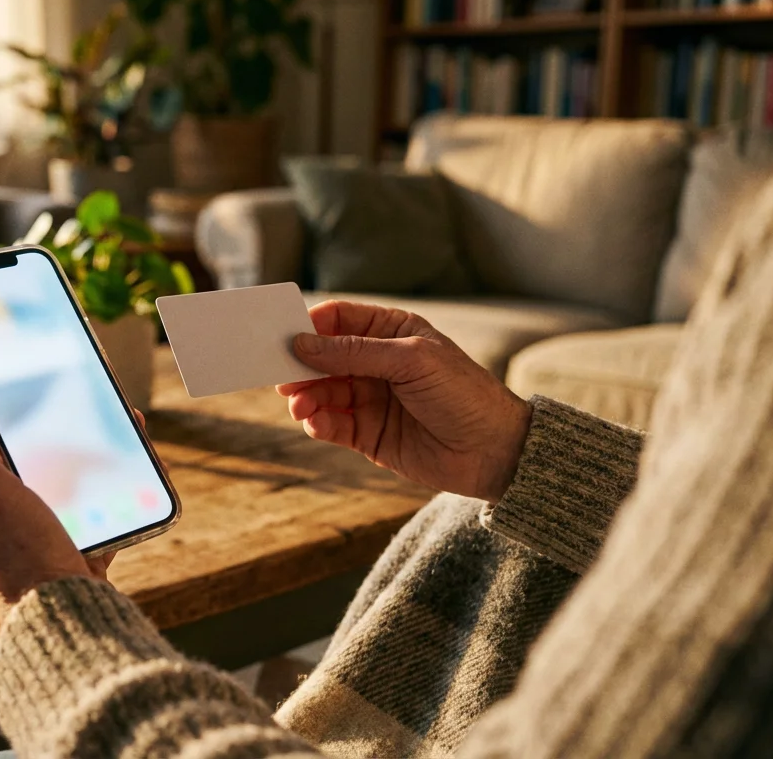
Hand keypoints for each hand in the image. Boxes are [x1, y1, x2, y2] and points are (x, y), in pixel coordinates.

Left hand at [0, 392, 114, 626]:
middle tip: (77, 415)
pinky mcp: (69, 560)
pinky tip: (133, 478)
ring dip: (89, 466)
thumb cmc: (19, 559)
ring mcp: (32, 548)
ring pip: (62, 493)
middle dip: (51, 442)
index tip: (19, 397)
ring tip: (116, 437)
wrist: (68, 624)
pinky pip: (92, 521)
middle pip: (20, 472)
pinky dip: (111, 499)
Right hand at [278, 300, 531, 501]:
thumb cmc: (463, 394)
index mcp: (391, 332)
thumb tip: (302, 343)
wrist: (494, 452)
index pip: (338, 319)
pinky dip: (317, 423)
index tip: (284, 336)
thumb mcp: (411, 360)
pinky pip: (331, 424)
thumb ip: (355, 352)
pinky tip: (314, 422)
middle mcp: (377, 362)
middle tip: (278, 375)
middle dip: (300, 365)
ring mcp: (370, 398)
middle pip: (322, 356)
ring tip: (298, 405)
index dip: (310, 325)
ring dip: (305, 397)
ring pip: (322, 392)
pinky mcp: (367, 433)